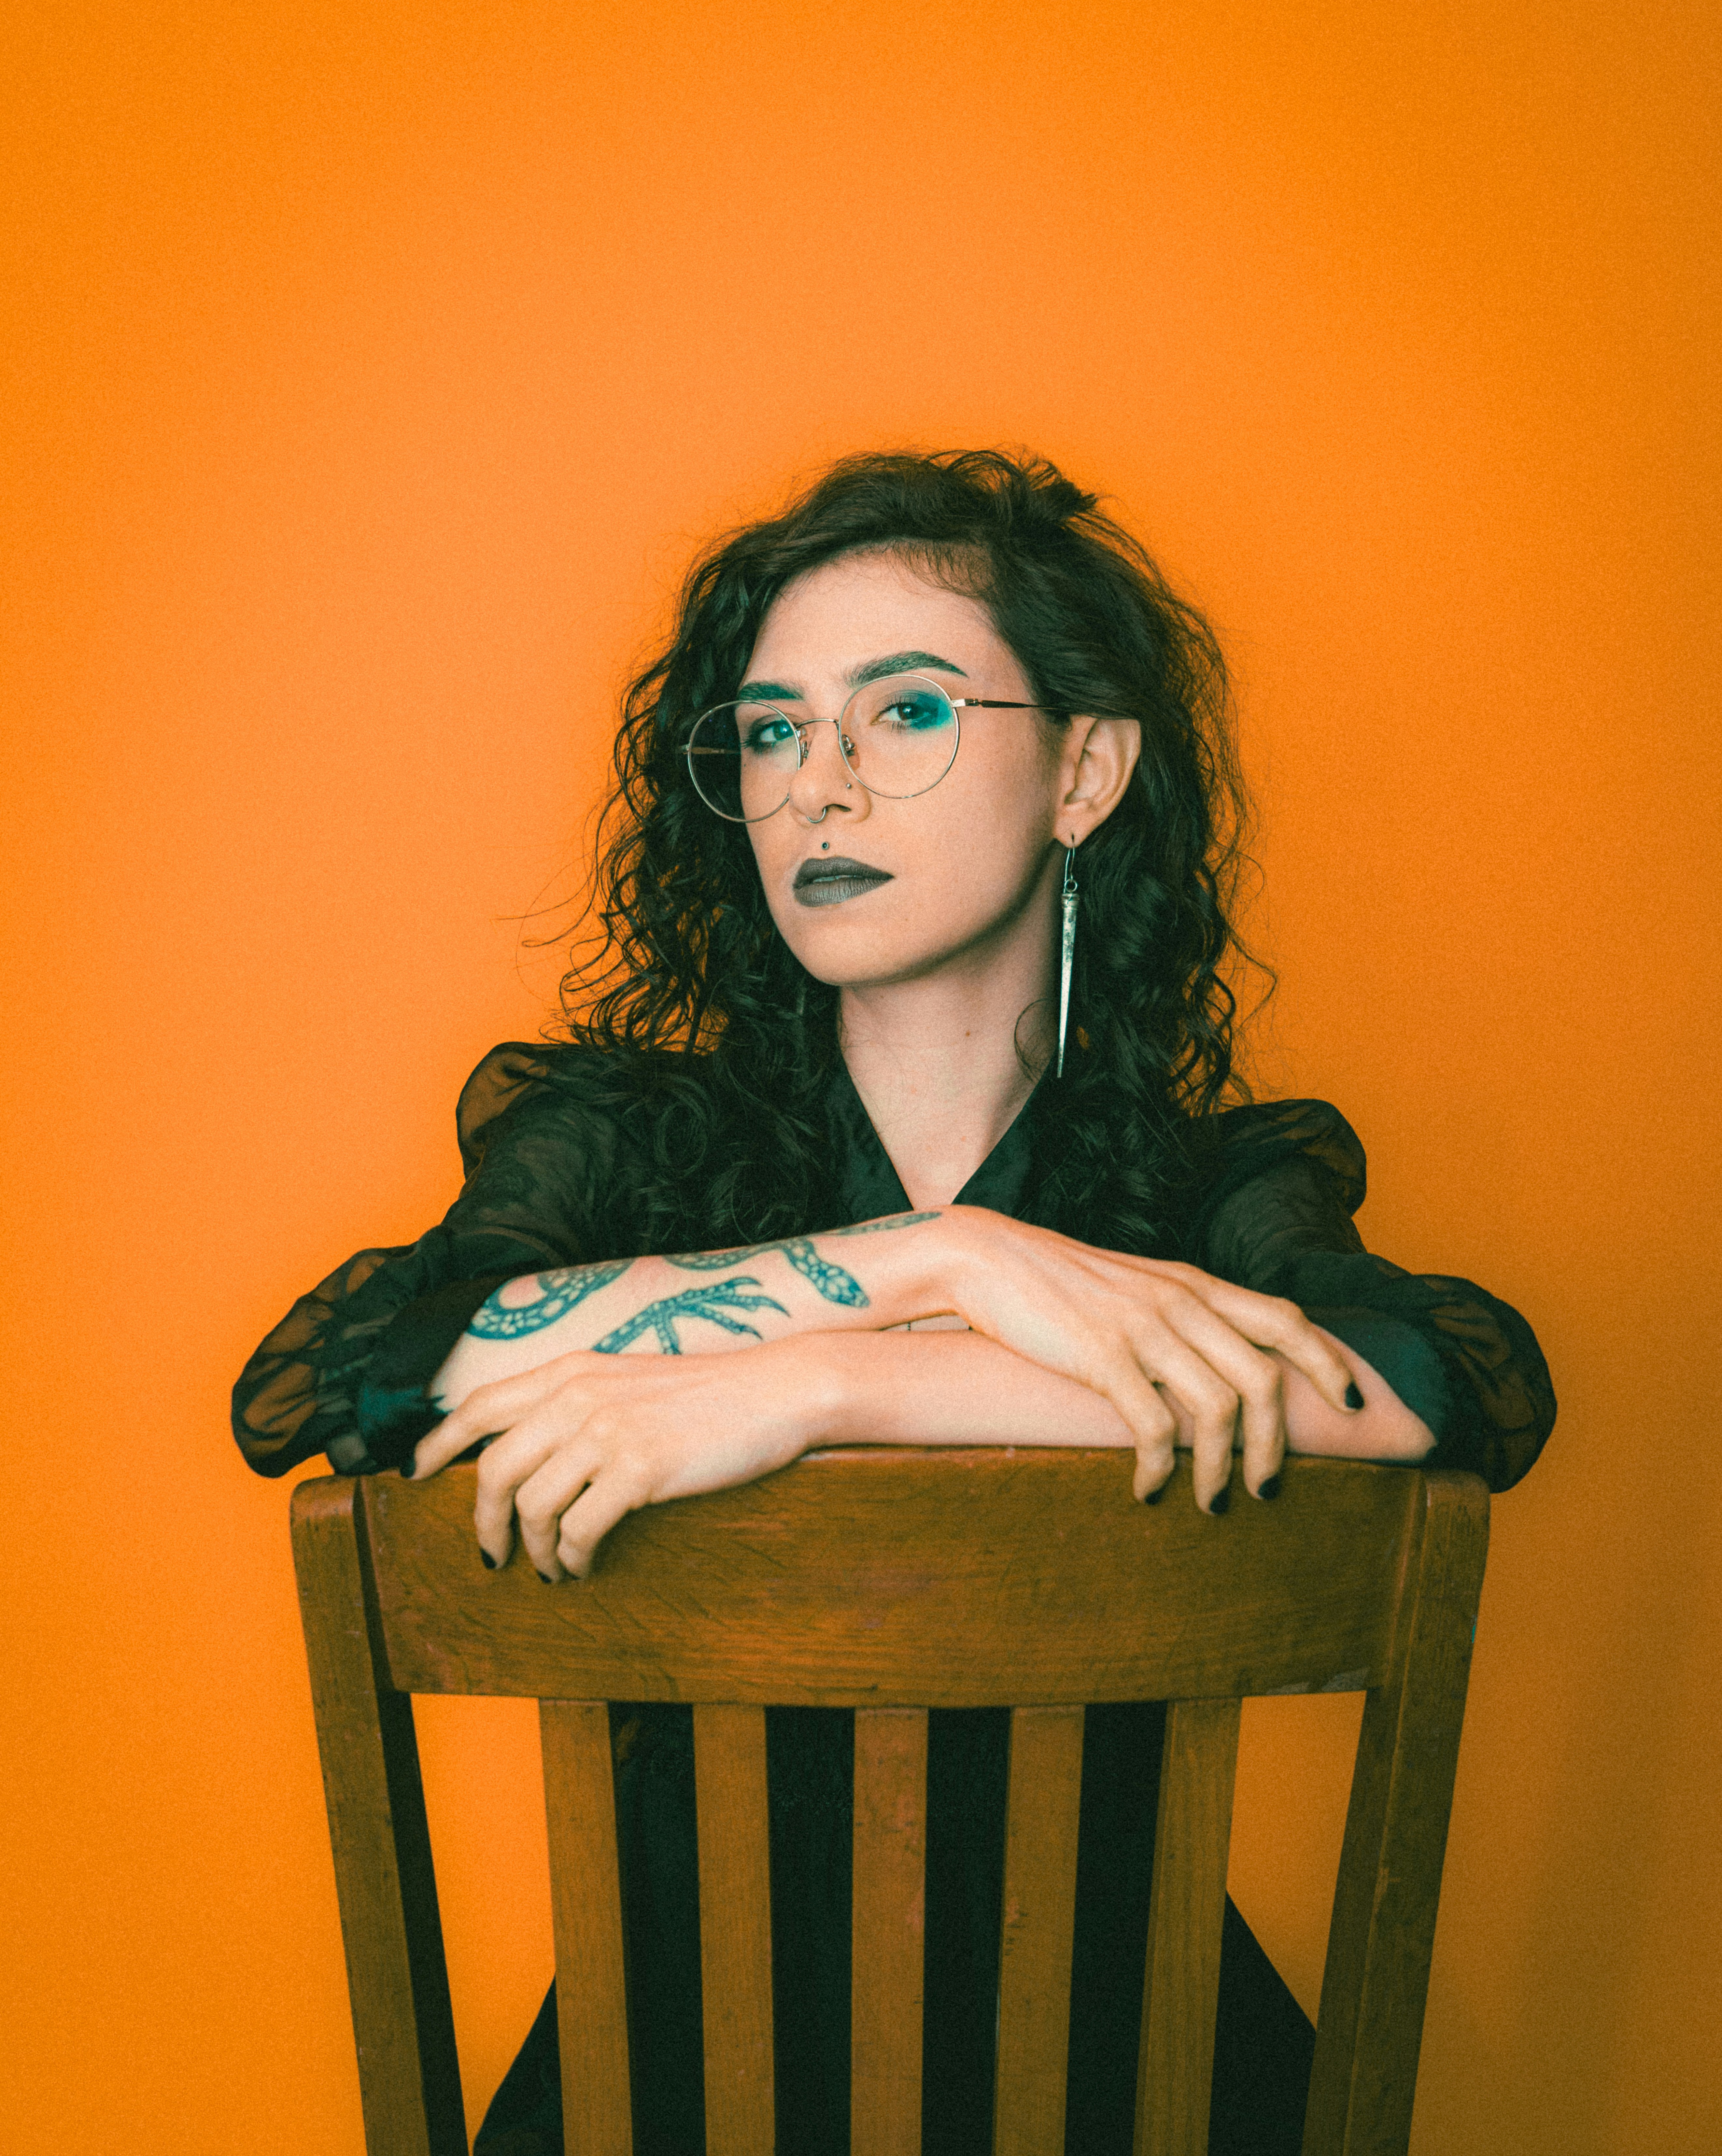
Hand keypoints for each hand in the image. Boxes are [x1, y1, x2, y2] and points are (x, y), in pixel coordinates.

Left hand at [406, 1337, 828, 1579]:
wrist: (776, 1390)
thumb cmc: (707, 1394)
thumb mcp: (628, 1380)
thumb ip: (578, 1402)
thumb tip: (534, 1451)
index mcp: (572, 1369)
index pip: (480, 1404)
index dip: (439, 1443)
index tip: (416, 1474)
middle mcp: (579, 1394)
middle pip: (495, 1467)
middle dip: (481, 1521)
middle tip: (490, 1554)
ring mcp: (608, 1429)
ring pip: (533, 1505)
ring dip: (534, 1549)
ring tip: (550, 1568)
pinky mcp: (639, 1466)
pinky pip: (580, 1527)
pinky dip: (573, 1557)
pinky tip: (584, 1565)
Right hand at [934, 1209, 1360, 1509]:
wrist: (988, 1258)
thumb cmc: (1061, 1282)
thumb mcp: (1138, 1286)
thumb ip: (1183, 1314)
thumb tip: (1220, 1362)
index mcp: (1193, 1283)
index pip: (1286, 1318)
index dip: (1329, 1363)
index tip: (1355, 1405)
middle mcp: (1180, 1301)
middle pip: (1264, 1379)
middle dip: (1277, 1444)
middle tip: (1269, 1488)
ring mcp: (1143, 1328)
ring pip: (1218, 1409)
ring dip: (1223, 1468)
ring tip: (1214, 1500)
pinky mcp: (1102, 1356)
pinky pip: (1153, 1426)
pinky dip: (1160, 1470)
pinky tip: (1148, 1490)